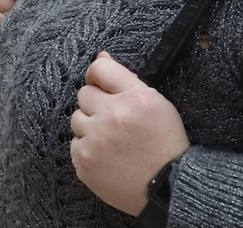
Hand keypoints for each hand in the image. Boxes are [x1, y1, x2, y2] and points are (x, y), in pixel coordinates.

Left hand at [71, 52, 189, 215]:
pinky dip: (87, 148)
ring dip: (90, 126)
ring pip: (76, 119)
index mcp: (134, 98)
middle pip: (84, 94)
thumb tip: (100, 56)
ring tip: (112, 140)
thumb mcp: (156, 103)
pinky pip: (75, 144)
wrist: (167, 187)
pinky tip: (107, 155)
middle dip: (96, 104)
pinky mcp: (84, 162)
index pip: (99, 69)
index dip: (98, 76)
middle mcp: (112, 116)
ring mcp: (95, 141)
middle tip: (114, 119)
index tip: (101, 85)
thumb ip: (125, 78)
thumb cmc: (164, 143)